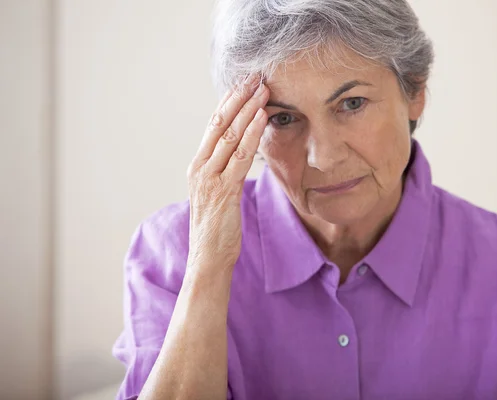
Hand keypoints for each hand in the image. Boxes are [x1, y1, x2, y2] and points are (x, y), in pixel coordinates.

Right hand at [186, 76, 268, 272]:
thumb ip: (226, 171)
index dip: (228, 103)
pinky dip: (252, 134)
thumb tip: (242, 152)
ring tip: (262, 90)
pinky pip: (240, 156)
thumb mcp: (219, 194)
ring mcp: (209, 178)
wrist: (208, 258)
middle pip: (219, 124)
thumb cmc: (217, 228)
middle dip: (237, 98)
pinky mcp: (223, 190)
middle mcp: (199, 168)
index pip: (213, 127)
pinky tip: (262, 118)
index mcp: (198, 166)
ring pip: (229, 136)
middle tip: (254, 77)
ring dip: (247, 110)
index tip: (243, 84)